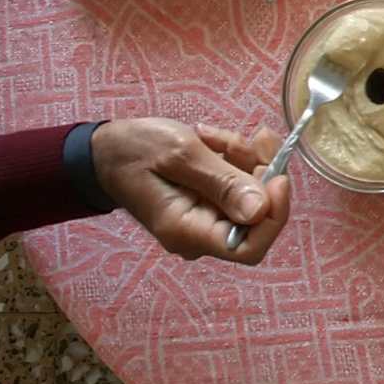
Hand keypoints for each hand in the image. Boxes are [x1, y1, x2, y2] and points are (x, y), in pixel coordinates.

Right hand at [91, 118, 289, 264]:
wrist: (105, 150)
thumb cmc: (133, 151)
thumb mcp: (179, 155)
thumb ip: (222, 182)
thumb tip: (261, 210)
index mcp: (189, 232)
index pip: (250, 248)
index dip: (275, 215)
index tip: (279, 176)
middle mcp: (201, 233)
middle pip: (258, 213)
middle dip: (260, 170)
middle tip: (250, 137)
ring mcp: (206, 216)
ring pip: (252, 190)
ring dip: (244, 156)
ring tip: (211, 135)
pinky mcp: (210, 199)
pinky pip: (238, 180)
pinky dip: (234, 155)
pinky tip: (210, 138)